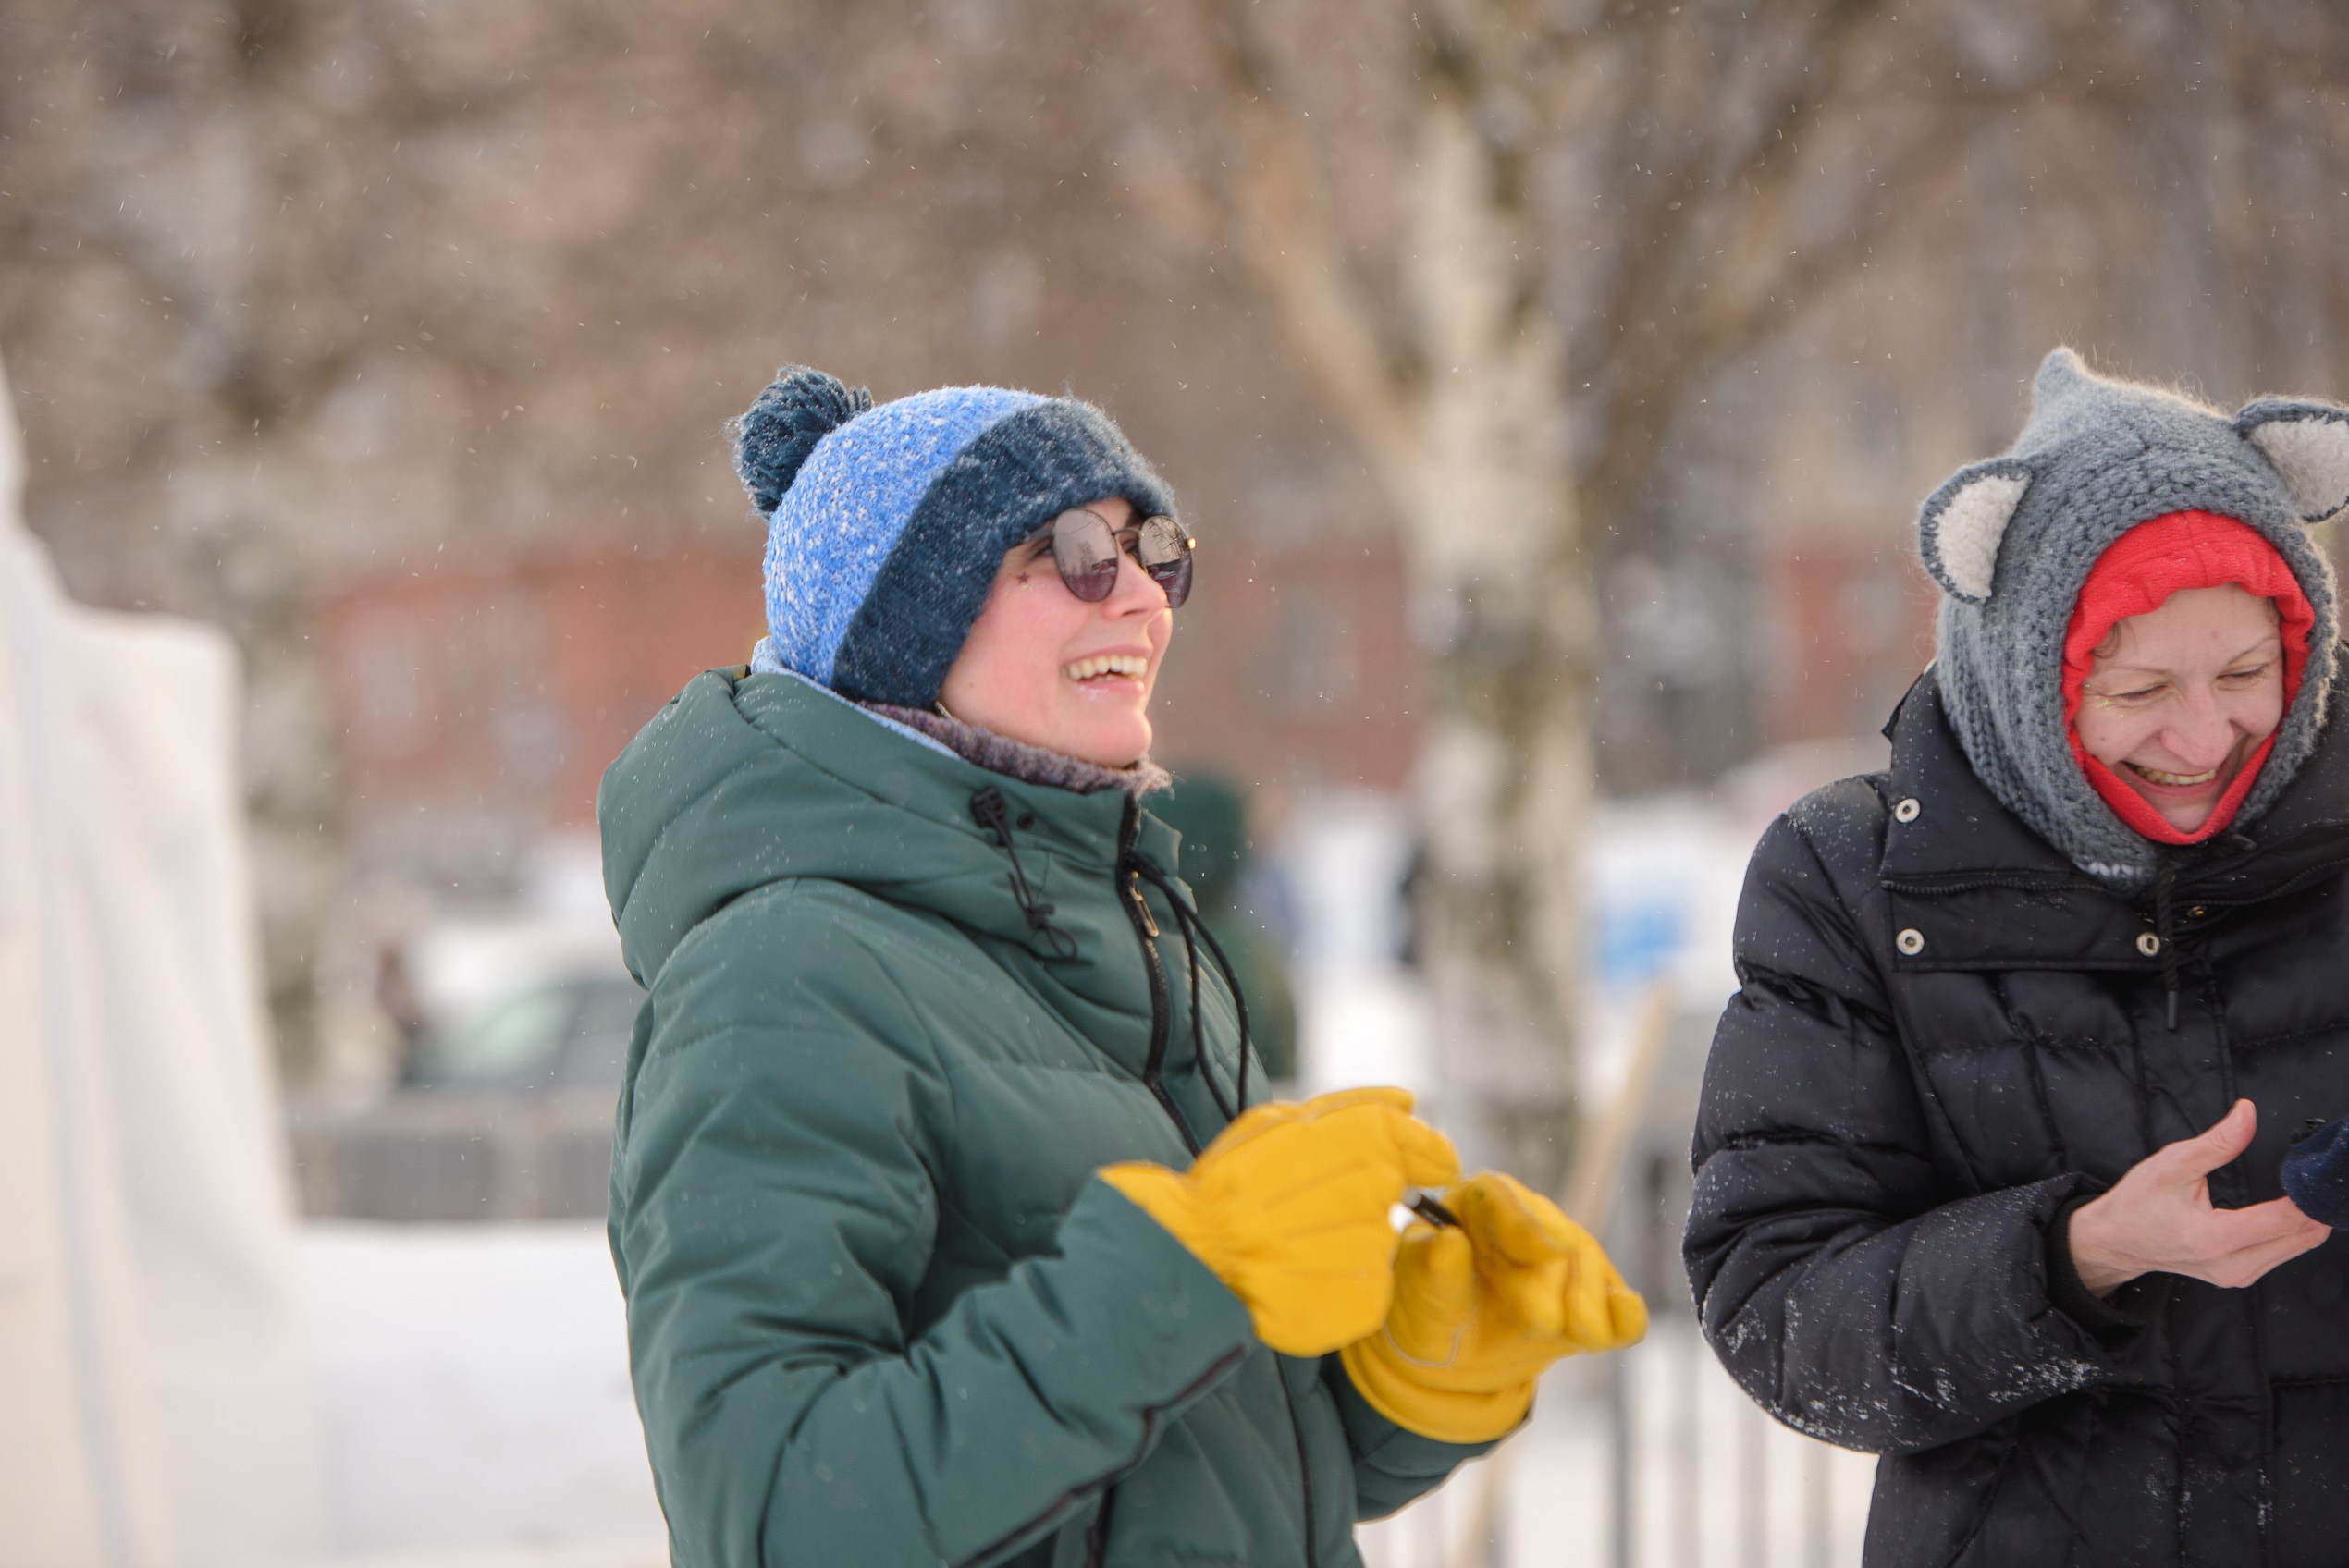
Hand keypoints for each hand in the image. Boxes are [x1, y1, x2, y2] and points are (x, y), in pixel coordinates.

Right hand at [1097, 1087, 1459, 1355]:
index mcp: (1358, 1142)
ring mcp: (1369, 1253)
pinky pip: (1369, 1287)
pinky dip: (1341, 1282)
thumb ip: (1353, 1107)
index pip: (1419, 1144)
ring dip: (1347, 1241)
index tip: (1424, 1166)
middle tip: (1306, 1208)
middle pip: (1393, 1194)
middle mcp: (1373, 1195)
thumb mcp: (1278, 1123)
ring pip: (1379, 1242)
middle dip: (1361, 1197)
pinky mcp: (1363, 1305)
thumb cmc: (1230, 1183)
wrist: (1188, 1253)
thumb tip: (1409, 1101)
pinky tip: (1300, 1275)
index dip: (1425, 1153)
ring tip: (1293, 1242)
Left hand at [1339, 1172, 1645, 1442]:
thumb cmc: (1429, 1315)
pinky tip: (1621, 1325)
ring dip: (1586, 1300)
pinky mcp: (1594, 1299)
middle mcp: (1528, 1220)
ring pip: (1589, 1265)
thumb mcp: (1418, 1298)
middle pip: (1553, 1233)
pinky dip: (1624, 1316)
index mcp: (1475, 1205)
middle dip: (1551, 1279)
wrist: (1452, 1360)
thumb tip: (1449, 1242)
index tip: (1542, 1252)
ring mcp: (1566, 1259)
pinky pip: (1619, 1305)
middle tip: (1539, 1321)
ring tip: (1575, 1334)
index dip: (1523, 1224)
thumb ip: (1434, 1271)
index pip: (1501, 1199)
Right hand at [2068, 1099, 2328, 1296]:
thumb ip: (2217, 1142)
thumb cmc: (2137, 1203)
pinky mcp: (2241, 1277)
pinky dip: (2295, 1229)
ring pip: (2299, 1246)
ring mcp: (2238, 1276)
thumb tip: (2249, 1113)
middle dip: (2314, 1204)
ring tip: (2305, 1187)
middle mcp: (2231, 1265)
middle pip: (2301, 1236)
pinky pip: (2286, 1252)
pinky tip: (2290, 1208)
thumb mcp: (2170, 1165)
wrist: (2116, 1241)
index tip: (2315, 1170)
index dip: (2306, 1195)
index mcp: (2212, 1238)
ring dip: (2308, 1217)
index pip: (2281, 1220)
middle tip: (2315, 1174)